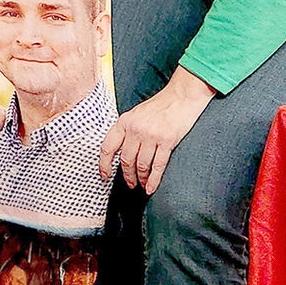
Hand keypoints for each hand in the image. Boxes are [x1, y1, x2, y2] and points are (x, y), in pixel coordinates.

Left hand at [100, 67, 214, 194]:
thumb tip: (120, 151)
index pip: (108, 147)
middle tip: (130, 184)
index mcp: (124, 121)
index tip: (104, 175)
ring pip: (141, 165)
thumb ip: (127, 130)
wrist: (181, 96)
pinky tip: (151, 187)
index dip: (104, 164)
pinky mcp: (166, 141)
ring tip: (142, 184)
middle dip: (127, 175)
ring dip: (141, 178)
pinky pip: (157, 166)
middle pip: (126, 159)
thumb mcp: (136, 114)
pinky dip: (154, 180)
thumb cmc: (160, 106)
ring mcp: (151, 135)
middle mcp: (135, 129)